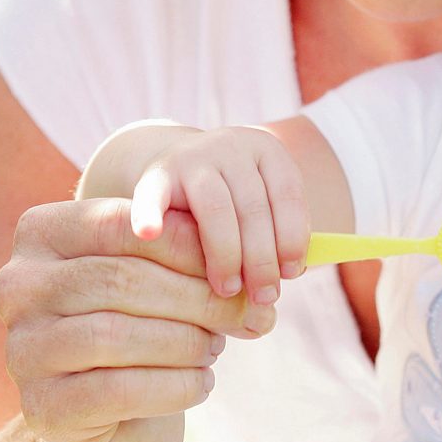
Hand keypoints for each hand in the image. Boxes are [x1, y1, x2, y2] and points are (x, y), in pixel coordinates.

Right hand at [0, 195, 275, 441]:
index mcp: (39, 234)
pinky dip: (175, 387)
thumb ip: (191, 257)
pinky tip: (202, 384)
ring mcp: (22, 349)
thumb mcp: (163, 278)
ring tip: (216, 348)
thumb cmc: (144, 328)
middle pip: (118, 280)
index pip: (120, 226)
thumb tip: (247, 268)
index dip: (187, 247)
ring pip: (114, 335)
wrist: (115, 420)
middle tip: (247, 315)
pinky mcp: (42, 408)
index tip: (238, 272)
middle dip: (196, 298)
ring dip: (185, 342)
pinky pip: (118, 391)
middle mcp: (16, 286)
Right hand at [124, 126, 310, 307]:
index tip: (291, 275)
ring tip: (228, 290)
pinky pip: (152, 197)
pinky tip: (148, 235)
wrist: (173, 170)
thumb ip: (277, 234)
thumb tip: (293, 273)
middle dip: (262, 259)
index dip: (293, 238)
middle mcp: (230, 145)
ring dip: (226, 256)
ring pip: (215, 209)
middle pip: (253, 207)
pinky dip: (149, 215)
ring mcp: (191, 156)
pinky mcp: (155, 173)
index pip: (288, 194)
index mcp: (266, 150)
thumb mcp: (258, 207)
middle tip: (263, 296)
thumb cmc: (229, 202)